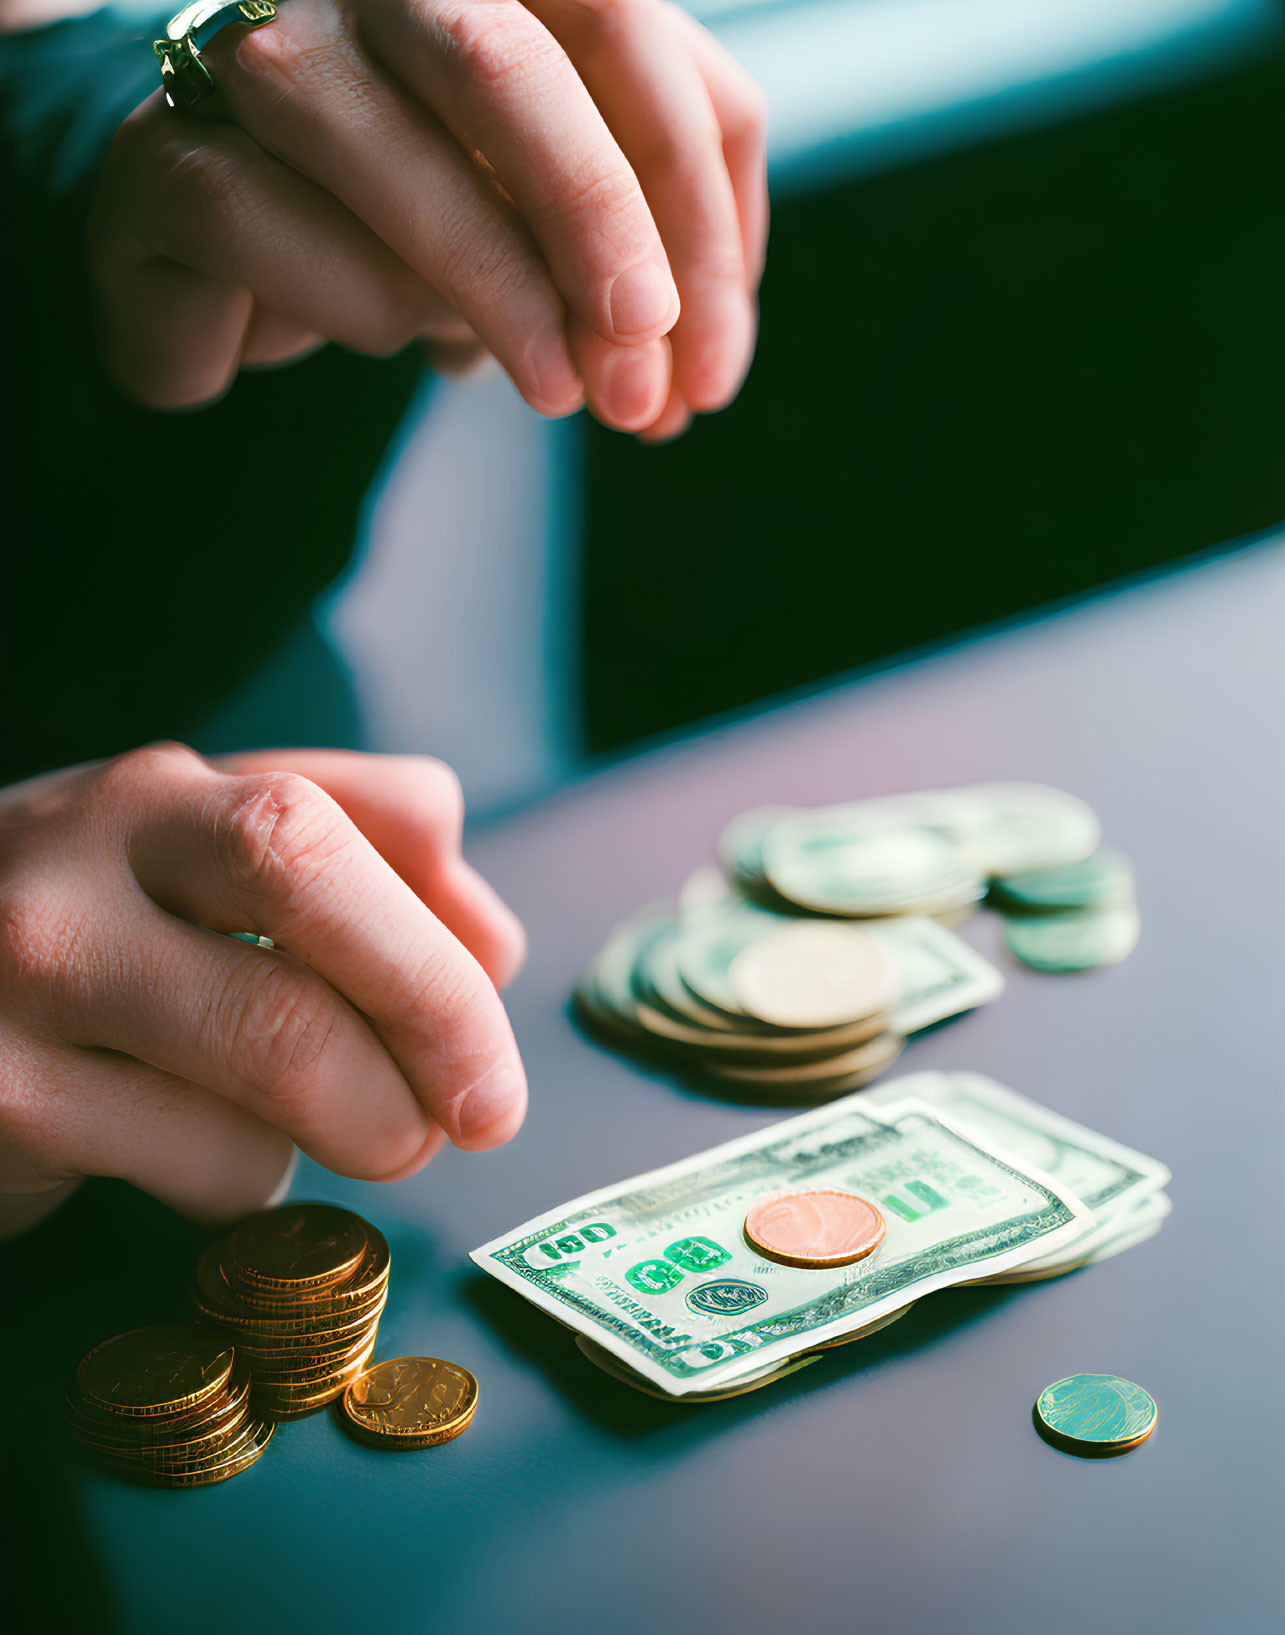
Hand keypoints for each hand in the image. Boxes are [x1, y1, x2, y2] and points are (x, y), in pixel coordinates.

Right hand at [0, 743, 527, 1236]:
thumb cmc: (78, 943)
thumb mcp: (199, 873)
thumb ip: (356, 866)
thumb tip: (494, 947)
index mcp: (167, 793)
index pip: (363, 810)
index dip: (458, 919)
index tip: (500, 1014)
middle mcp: (88, 854)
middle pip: (312, 887)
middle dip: (436, 1009)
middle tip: (484, 1112)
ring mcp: (31, 972)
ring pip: (276, 1042)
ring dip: (362, 1119)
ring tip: (362, 1136)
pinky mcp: (6, 1101)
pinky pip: (207, 1159)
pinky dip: (252, 1178)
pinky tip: (203, 1155)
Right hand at [88, 0, 768, 439]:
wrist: (235, 275)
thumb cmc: (422, 238)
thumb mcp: (557, 238)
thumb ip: (643, 262)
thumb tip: (696, 372)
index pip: (626, 34)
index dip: (693, 205)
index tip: (709, 368)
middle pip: (503, 63)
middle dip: (597, 230)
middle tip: (640, 377)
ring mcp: (246, 46)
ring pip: (386, 150)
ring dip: (492, 297)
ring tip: (543, 387)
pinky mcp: (157, 154)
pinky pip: (266, 226)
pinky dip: (354, 310)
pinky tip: (385, 339)